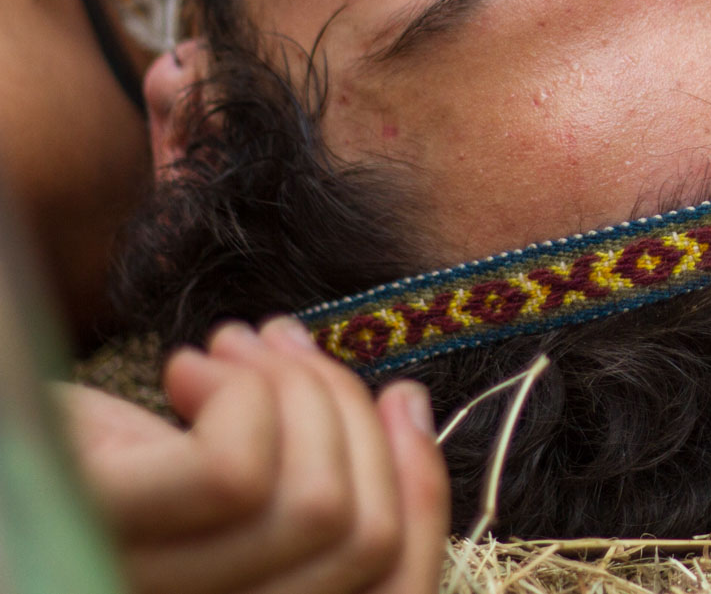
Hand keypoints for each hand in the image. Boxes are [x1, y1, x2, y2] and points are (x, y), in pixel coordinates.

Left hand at [61, 317, 448, 593]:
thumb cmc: (83, 455)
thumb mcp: (215, 477)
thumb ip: (311, 474)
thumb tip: (408, 407)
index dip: (423, 492)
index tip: (403, 396)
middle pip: (360, 537)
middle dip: (348, 415)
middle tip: (283, 346)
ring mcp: (148, 590)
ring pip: (313, 503)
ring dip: (295, 389)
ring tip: (234, 346)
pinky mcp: (103, 530)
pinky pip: (233, 472)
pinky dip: (241, 392)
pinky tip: (190, 365)